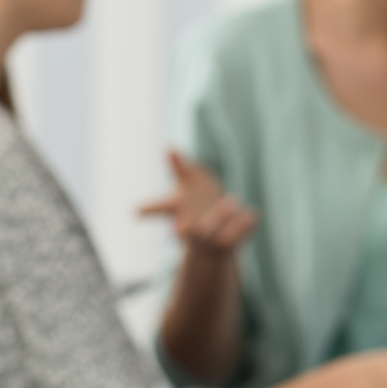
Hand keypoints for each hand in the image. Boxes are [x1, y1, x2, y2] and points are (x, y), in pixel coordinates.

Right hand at [140, 150, 256, 255]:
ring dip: (221, 217)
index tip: (134, 211)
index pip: (159, 208)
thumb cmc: (194, 202)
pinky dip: (245, 224)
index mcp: (178, 211)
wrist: (213, 238)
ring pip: (217, 234)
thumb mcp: (188, 180)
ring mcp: (212, 237)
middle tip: (186, 222)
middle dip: (192, 220)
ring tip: (231, 200)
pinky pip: (240, 233)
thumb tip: (168, 147)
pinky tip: (252, 214)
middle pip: (192, 229)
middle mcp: (192, 228)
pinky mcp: (231, 240)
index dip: (148, 210)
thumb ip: (179, 166)